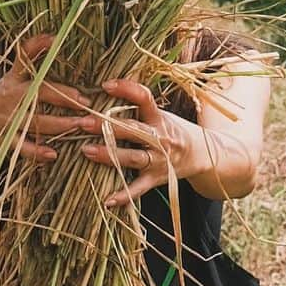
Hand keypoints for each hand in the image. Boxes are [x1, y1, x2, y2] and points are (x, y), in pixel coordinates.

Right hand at [0, 33, 90, 164]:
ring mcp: (6, 119)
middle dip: (64, 97)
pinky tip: (53, 154)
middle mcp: (9, 97)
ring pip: (36, 122)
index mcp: (12, 79)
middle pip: (39, 93)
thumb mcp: (10, 75)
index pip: (24, 60)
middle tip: (87, 101)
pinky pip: (22, 148)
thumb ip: (29, 58)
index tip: (54, 40)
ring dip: (61, 124)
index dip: (37, 47)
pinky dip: (37, 152)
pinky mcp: (4, 140)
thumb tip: (52, 37)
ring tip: (83, 124)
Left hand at [79, 77, 205, 207]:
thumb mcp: (159, 113)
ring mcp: (158, 160)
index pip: (144, 98)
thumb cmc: (172, 129)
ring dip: (109, 155)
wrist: (202, 154)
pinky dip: (124, 196)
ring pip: (133, 158)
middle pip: (133, 130)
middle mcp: (160, 138)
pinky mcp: (157, 179)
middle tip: (83, 122)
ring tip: (86, 150)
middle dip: (107, 126)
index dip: (126, 90)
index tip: (106, 85)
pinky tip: (107, 200)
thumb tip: (105, 88)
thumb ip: (137, 105)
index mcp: (159, 117)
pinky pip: (139, 189)